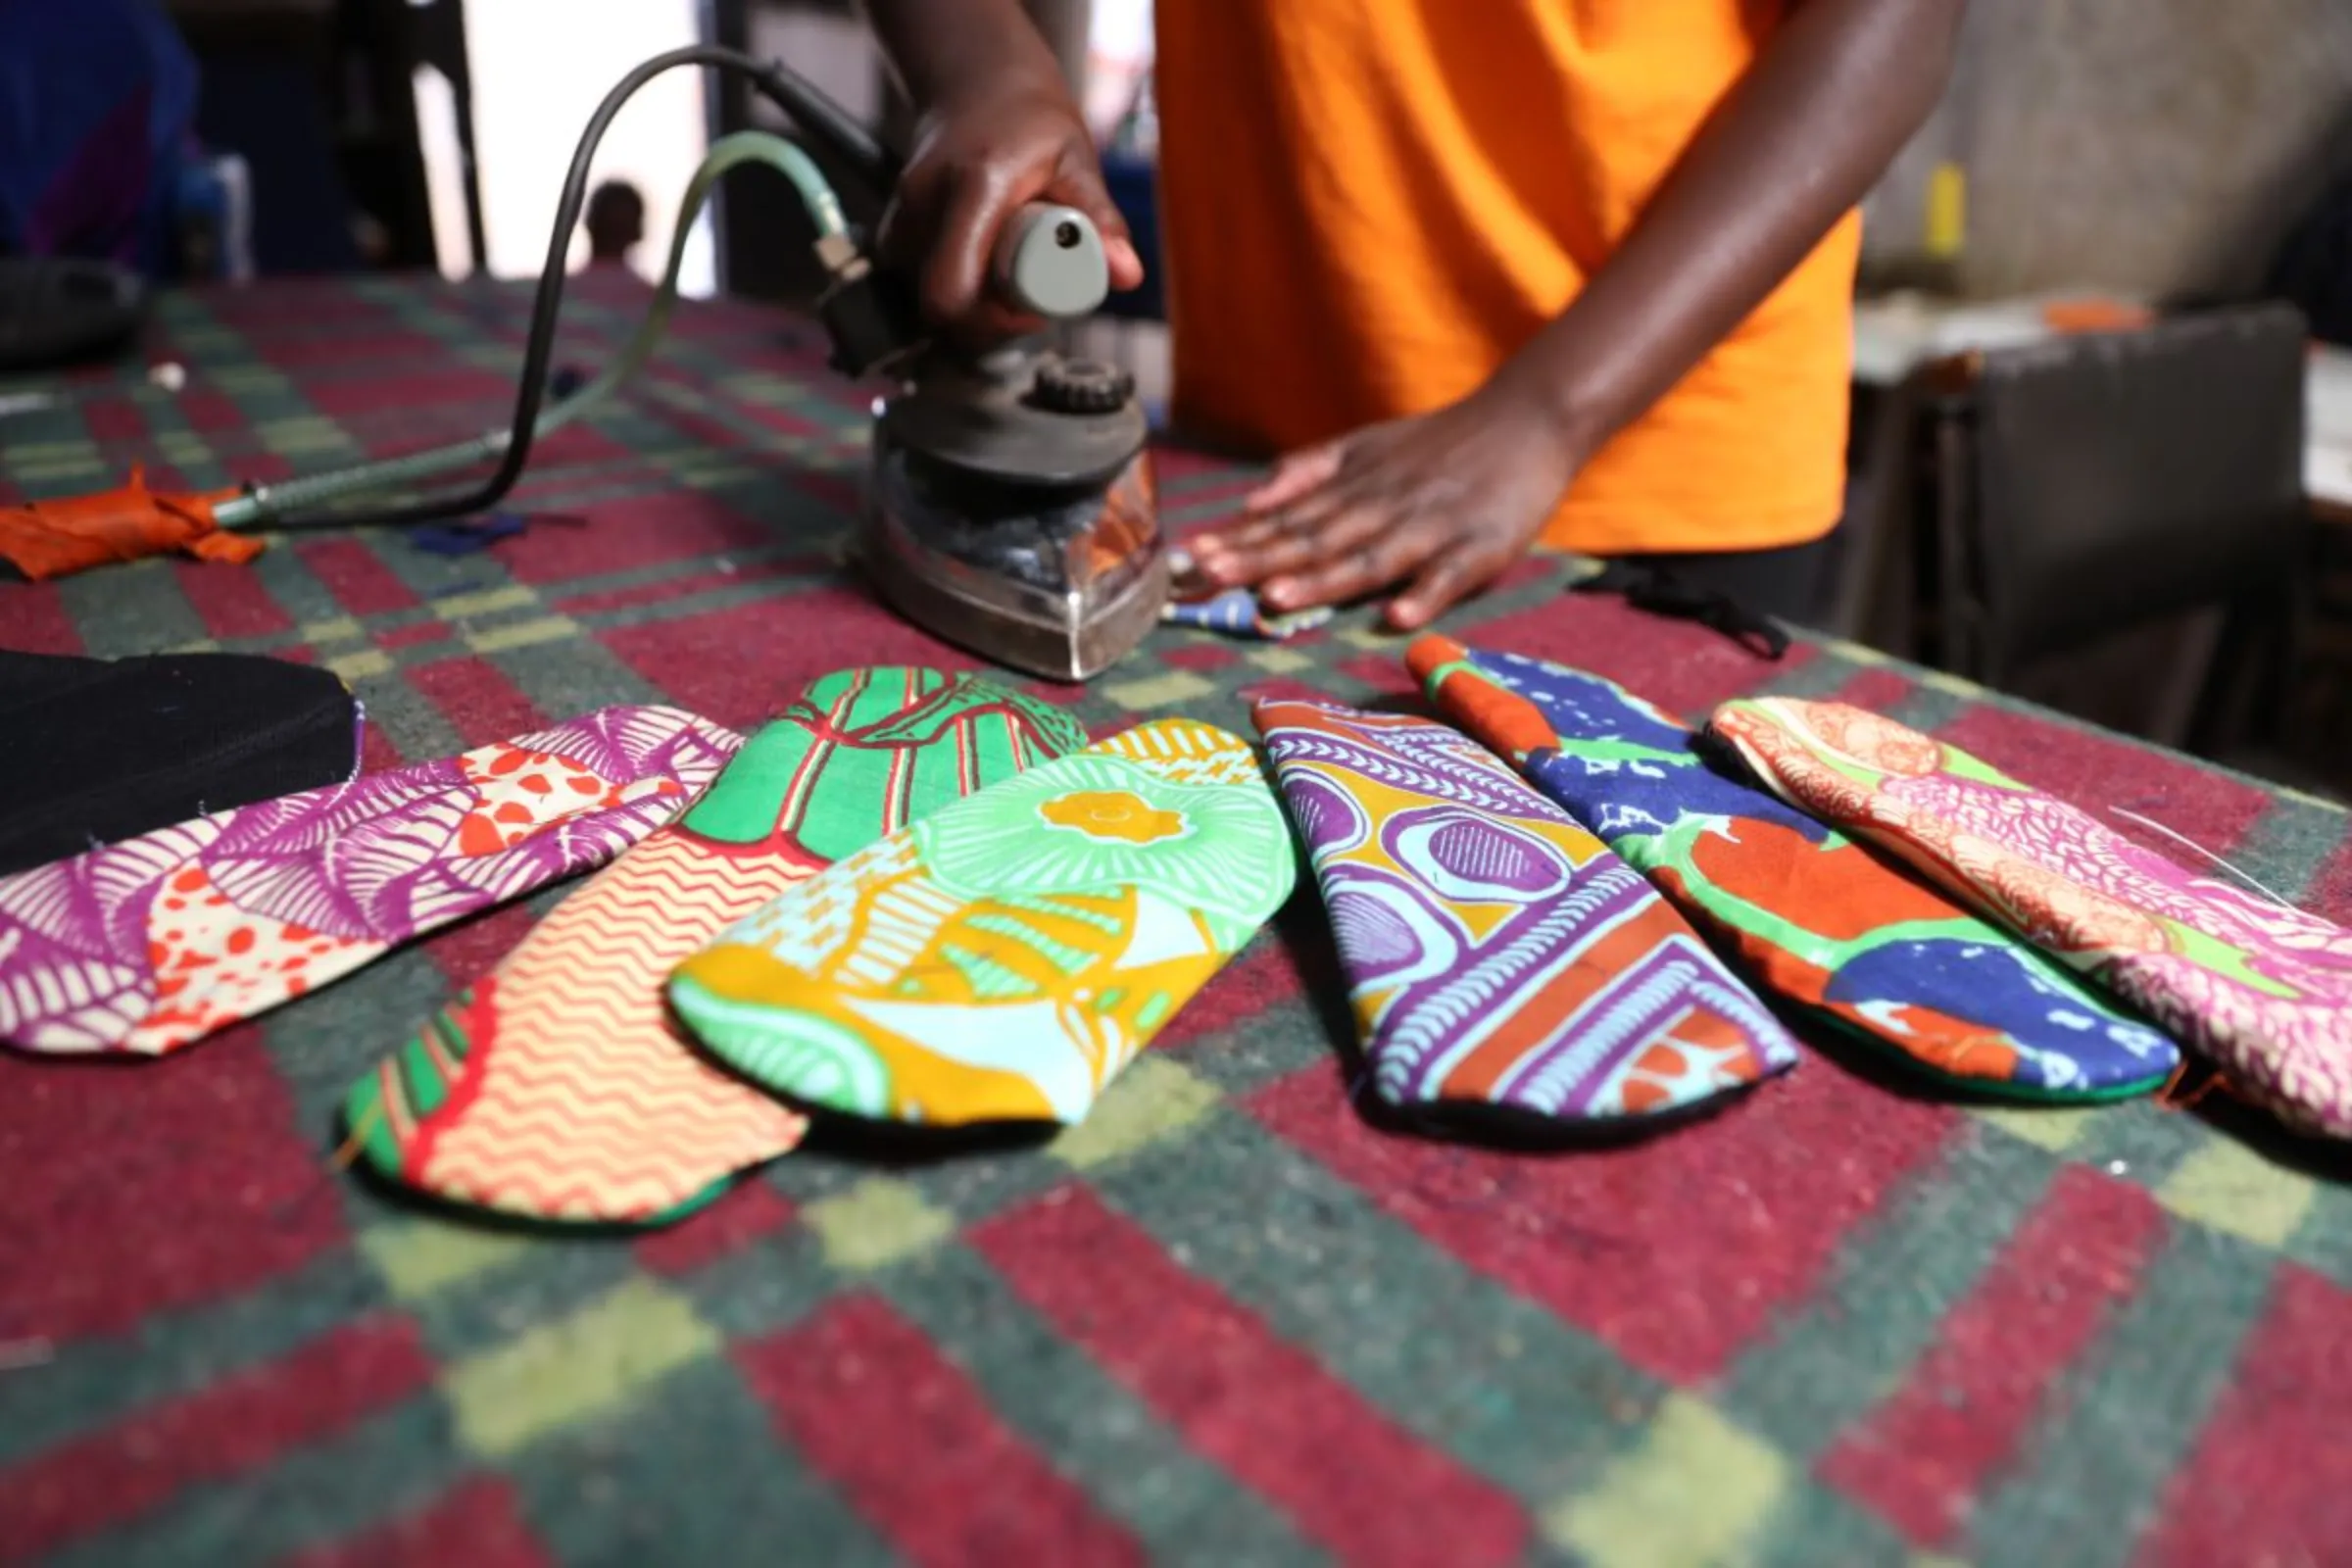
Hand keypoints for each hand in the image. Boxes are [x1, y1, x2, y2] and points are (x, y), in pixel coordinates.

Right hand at [876, 75, 1144, 342]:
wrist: (977, 82)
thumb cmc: (1031, 120)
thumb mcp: (1077, 161)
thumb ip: (1100, 220)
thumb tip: (1127, 276)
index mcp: (972, 187)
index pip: (953, 291)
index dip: (995, 319)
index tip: (1036, 310)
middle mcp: (924, 203)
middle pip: (940, 304)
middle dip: (988, 319)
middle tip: (1031, 300)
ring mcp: (902, 217)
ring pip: (927, 299)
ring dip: (973, 306)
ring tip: (1013, 277)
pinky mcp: (894, 229)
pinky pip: (918, 283)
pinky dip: (955, 290)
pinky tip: (986, 270)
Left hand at [1186, 378, 1582, 628]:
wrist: (1529, 418)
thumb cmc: (1441, 443)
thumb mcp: (1368, 444)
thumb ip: (1310, 470)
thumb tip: (1250, 498)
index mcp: (1356, 487)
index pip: (1287, 519)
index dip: (1239, 540)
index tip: (1190, 558)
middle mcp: (1385, 507)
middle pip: (1314, 540)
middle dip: (1259, 561)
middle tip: (1207, 579)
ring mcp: (1432, 528)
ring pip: (1369, 559)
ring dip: (1323, 580)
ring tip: (1276, 599)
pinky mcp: (1481, 547)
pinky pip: (1449, 575)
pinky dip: (1424, 594)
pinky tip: (1396, 617)